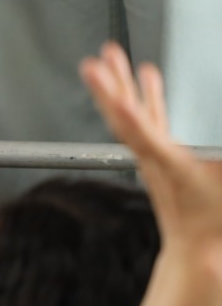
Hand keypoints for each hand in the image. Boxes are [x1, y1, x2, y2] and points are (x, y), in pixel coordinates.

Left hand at [82, 43, 221, 277]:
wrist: (196, 250)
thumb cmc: (212, 223)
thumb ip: (217, 160)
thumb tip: (218, 155)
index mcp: (170, 167)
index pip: (145, 138)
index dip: (132, 116)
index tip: (118, 95)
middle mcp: (152, 158)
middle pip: (124, 118)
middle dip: (110, 86)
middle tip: (96, 60)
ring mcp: (151, 155)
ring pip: (128, 114)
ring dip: (120, 83)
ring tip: (112, 54)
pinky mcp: (158, 155)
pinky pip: (145, 118)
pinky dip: (144, 95)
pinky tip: (148, 75)